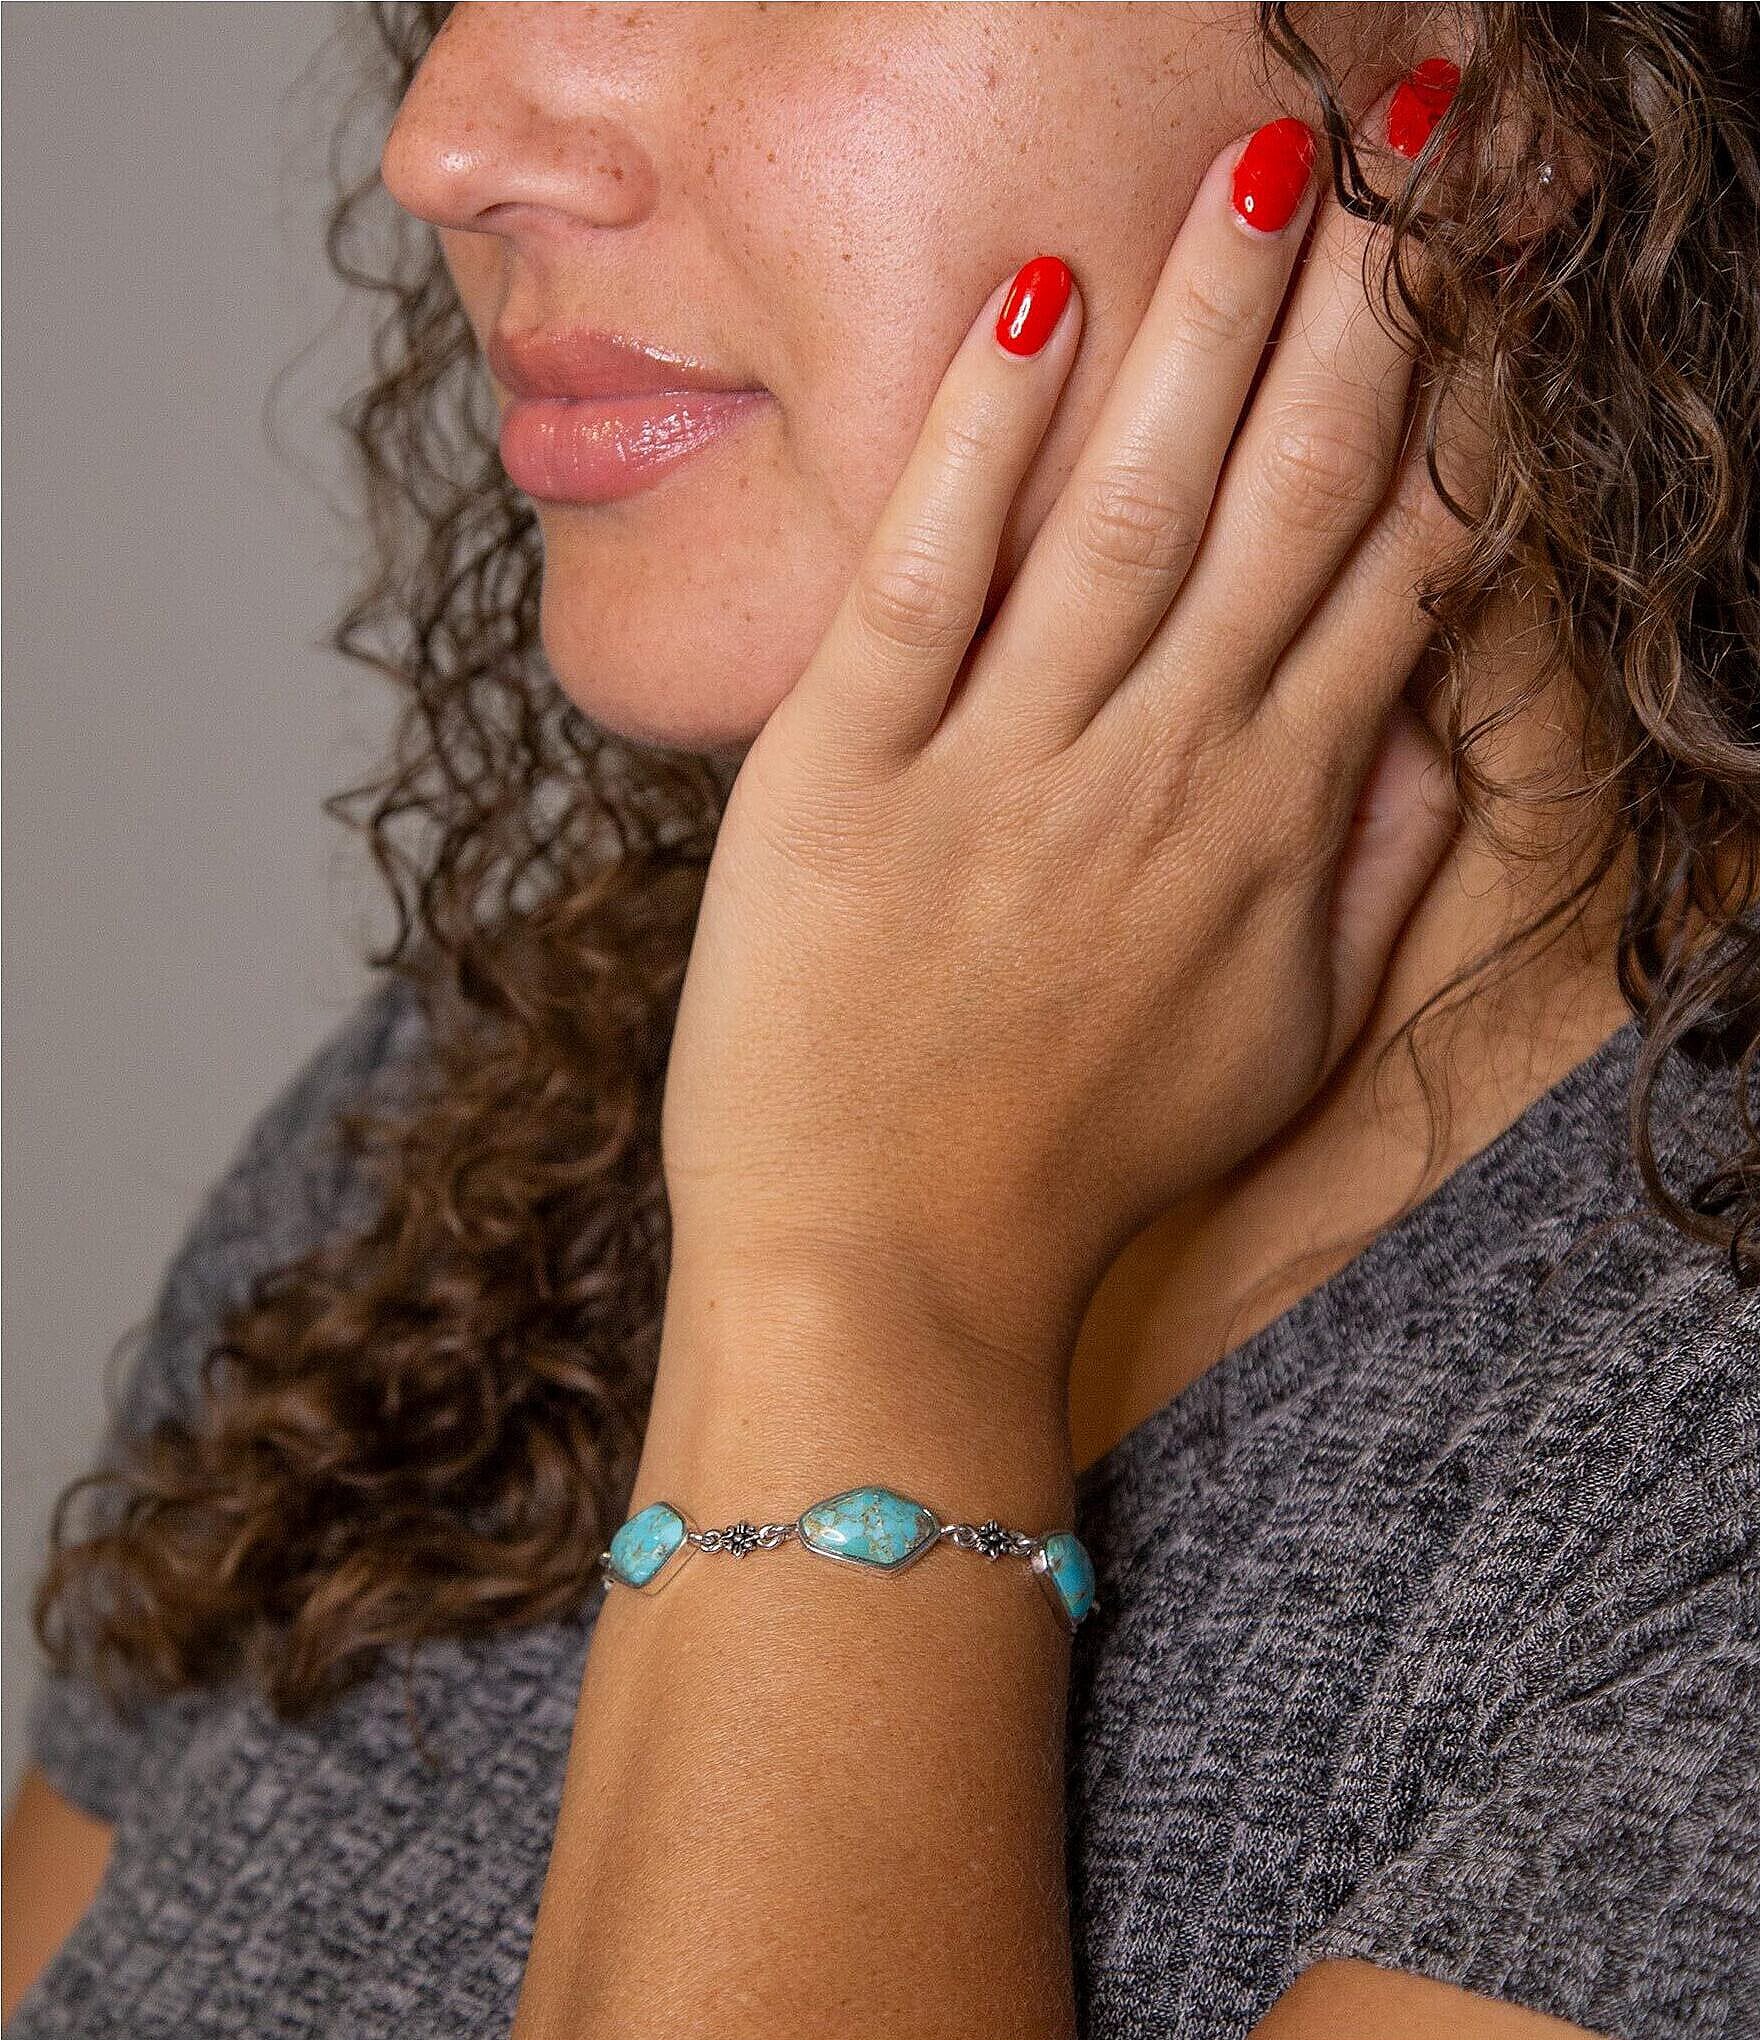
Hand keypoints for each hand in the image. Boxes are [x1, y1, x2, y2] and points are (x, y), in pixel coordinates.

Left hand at [661, 111, 1463, 1385]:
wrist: (888, 1268)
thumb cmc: (1078, 1162)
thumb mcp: (1274, 1044)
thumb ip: (1367, 880)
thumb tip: (1430, 728)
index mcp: (1265, 827)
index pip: (1391, 567)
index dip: (1458, 399)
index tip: (1499, 267)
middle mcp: (1156, 776)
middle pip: (1283, 502)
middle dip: (1362, 305)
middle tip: (1415, 135)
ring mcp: (997, 774)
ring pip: (1124, 513)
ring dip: (1202, 326)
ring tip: (1267, 163)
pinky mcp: (839, 784)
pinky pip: (922, 586)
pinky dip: (974, 445)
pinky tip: (1027, 304)